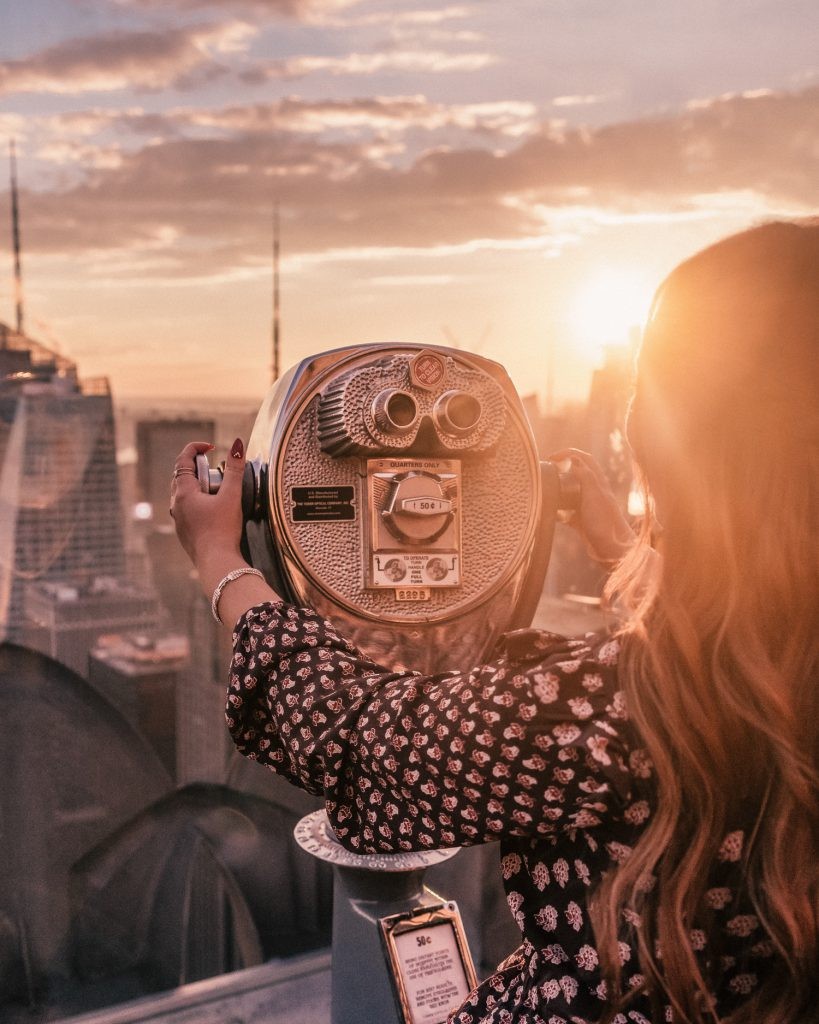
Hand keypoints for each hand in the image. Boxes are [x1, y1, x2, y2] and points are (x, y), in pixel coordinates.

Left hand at [170, 438, 281, 623]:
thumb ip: (234, 469)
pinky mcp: (184, 532)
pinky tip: (213, 510)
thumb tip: (238, 445)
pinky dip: (198, 502)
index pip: (183, 460)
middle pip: (181, 476)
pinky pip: (187, 509)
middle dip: (198, 468)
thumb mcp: (232, 496)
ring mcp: (178, 520)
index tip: (211, 447)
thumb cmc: (223, 531)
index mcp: (183, 493)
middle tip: (216, 469)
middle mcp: (176, 505)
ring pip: (183, 494)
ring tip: (216, 490)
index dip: (196, 448)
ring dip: (198, 486)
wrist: (217, 563)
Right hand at [549, 448, 634, 564]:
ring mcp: (588, 507)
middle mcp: (594, 492)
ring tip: (545, 492)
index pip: (583, 458)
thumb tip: (573, 461)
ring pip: (570, 493)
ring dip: (558, 490)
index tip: (551, 458)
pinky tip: (551, 516)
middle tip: (546, 472)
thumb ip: (586, 477)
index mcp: (598, 482)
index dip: (567, 453)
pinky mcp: (583, 522)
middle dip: (561, 469)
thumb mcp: (594, 495)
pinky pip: (567, 513)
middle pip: (576, 473)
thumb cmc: (605, 523)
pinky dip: (558, 512)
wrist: (613, 550)